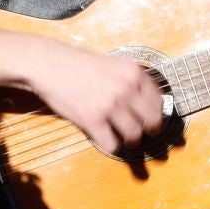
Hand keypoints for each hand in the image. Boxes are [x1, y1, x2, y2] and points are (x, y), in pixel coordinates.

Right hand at [28, 40, 167, 154]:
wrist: (50, 64)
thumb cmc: (81, 64)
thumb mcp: (114, 63)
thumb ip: (133, 80)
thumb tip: (151, 103)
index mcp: (135, 73)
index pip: (159, 103)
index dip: (156, 114)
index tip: (150, 120)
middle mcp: (127, 89)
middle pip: (152, 122)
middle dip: (149, 131)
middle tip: (141, 133)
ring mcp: (110, 105)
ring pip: (134, 136)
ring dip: (130, 140)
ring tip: (122, 136)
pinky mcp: (92, 120)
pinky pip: (112, 144)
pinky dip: (111, 145)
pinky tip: (105, 137)